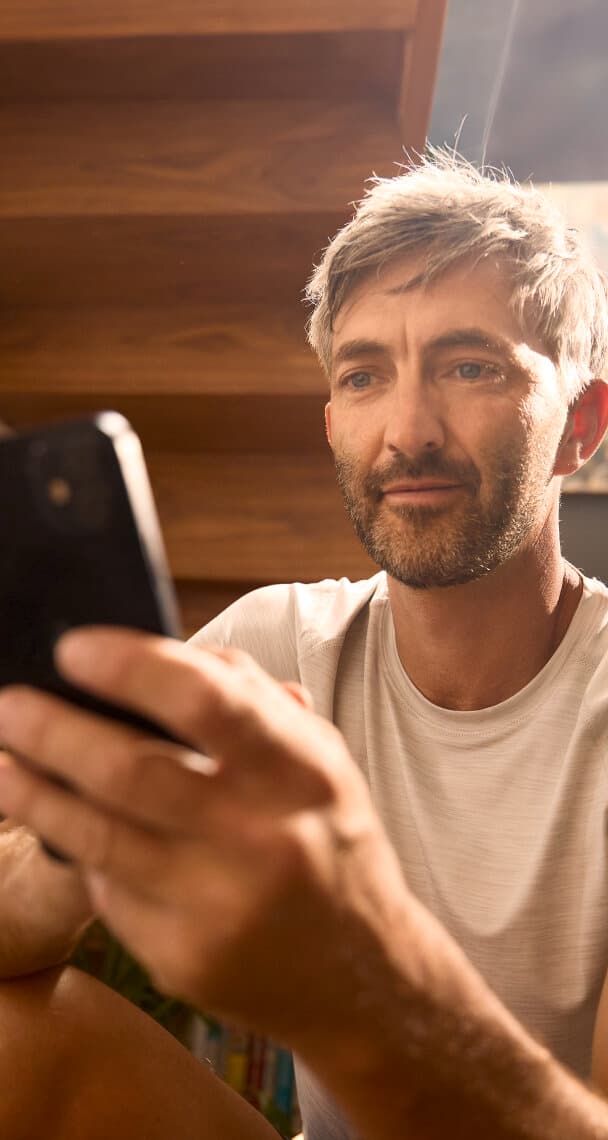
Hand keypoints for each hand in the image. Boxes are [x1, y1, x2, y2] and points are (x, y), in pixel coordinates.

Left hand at [0, 629, 408, 1057]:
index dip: (132, 668)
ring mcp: (220, 907)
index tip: (74, 648)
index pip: (208, 702)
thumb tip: (164, 653)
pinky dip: (86, 855)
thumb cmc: (329, 844)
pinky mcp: (184, 959)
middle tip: (9, 704)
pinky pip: (110, 893)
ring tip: (2, 763)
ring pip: (99, 838)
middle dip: (53, 732)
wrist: (361, 975)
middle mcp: (262, 838)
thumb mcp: (319, 760)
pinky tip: (70, 831)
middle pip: (131, 773)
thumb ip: (250, 701)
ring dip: (35, 794)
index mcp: (301, 772)